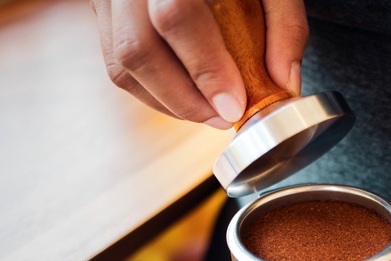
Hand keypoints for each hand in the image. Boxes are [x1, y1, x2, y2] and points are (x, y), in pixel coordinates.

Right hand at [91, 0, 307, 127]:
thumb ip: (285, 24)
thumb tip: (283, 82)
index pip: (176, 15)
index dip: (205, 68)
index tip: (234, 105)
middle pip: (137, 48)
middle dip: (184, 99)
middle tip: (223, 118)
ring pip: (122, 64)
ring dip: (168, 102)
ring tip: (209, 112)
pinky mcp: (105, 13)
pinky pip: (117, 64)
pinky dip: (153, 92)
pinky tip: (187, 98)